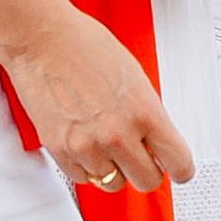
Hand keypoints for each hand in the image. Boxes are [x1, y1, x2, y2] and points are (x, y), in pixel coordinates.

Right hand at [9, 2, 194, 190]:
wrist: (41, 38)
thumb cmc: (83, 44)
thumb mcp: (133, 75)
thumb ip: (147, 111)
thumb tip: (156, 137)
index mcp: (145, 111)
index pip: (179, 163)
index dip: (180, 168)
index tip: (176, 168)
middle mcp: (119, 133)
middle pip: (147, 181)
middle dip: (146, 169)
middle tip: (140, 156)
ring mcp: (88, 145)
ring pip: (112, 183)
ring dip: (113, 168)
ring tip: (105, 143)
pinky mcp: (61, 150)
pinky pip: (82, 177)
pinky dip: (85, 165)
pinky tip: (84, 142)